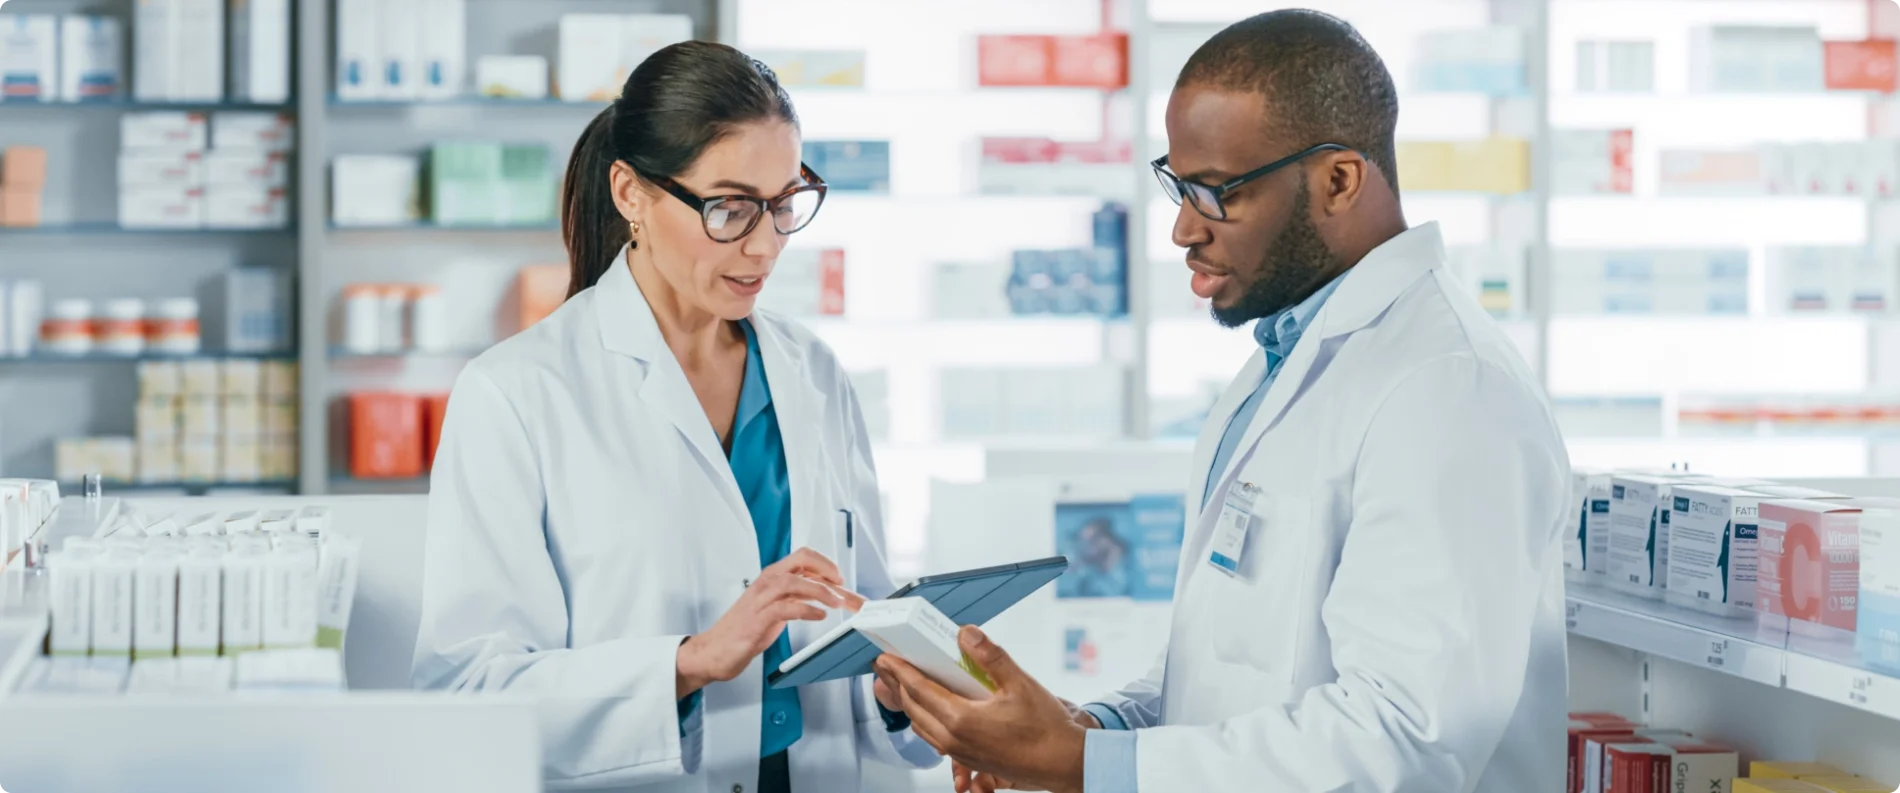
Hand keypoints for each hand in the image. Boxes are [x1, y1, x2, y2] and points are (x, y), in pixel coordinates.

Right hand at [676, 547, 865, 697]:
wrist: (714, 651)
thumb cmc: (744, 630)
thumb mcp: (775, 607)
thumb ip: (796, 597)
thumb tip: (826, 594)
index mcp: (771, 577)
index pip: (803, 557)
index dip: (826, 564)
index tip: (842, 580)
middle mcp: (766, 582)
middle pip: (802, 559)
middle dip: (828, 569)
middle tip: (844, 585)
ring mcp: (761, 599)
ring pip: (796, 581)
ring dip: (822, 591)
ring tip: (839, 603)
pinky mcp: (758, 618)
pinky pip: (786, 607)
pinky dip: (806, 609)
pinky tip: (819, 616)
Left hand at [876, 626, 1087, 792]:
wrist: (1063, 763)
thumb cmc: (1045, 728)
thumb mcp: (1020, 683)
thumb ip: (990, 656)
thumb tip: (966, 634)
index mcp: (961, 719)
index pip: (919, 689)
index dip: (899, 671)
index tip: (886, 657)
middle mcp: (954, 739)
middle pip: (913, 708)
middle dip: (897, 685)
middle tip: (887, 667)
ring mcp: (961, 752)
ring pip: (922, 726)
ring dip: (910, 704)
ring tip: (905, 685)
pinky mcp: (969, 760)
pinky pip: (935, 738)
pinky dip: (926, 719)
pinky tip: (933, 709)